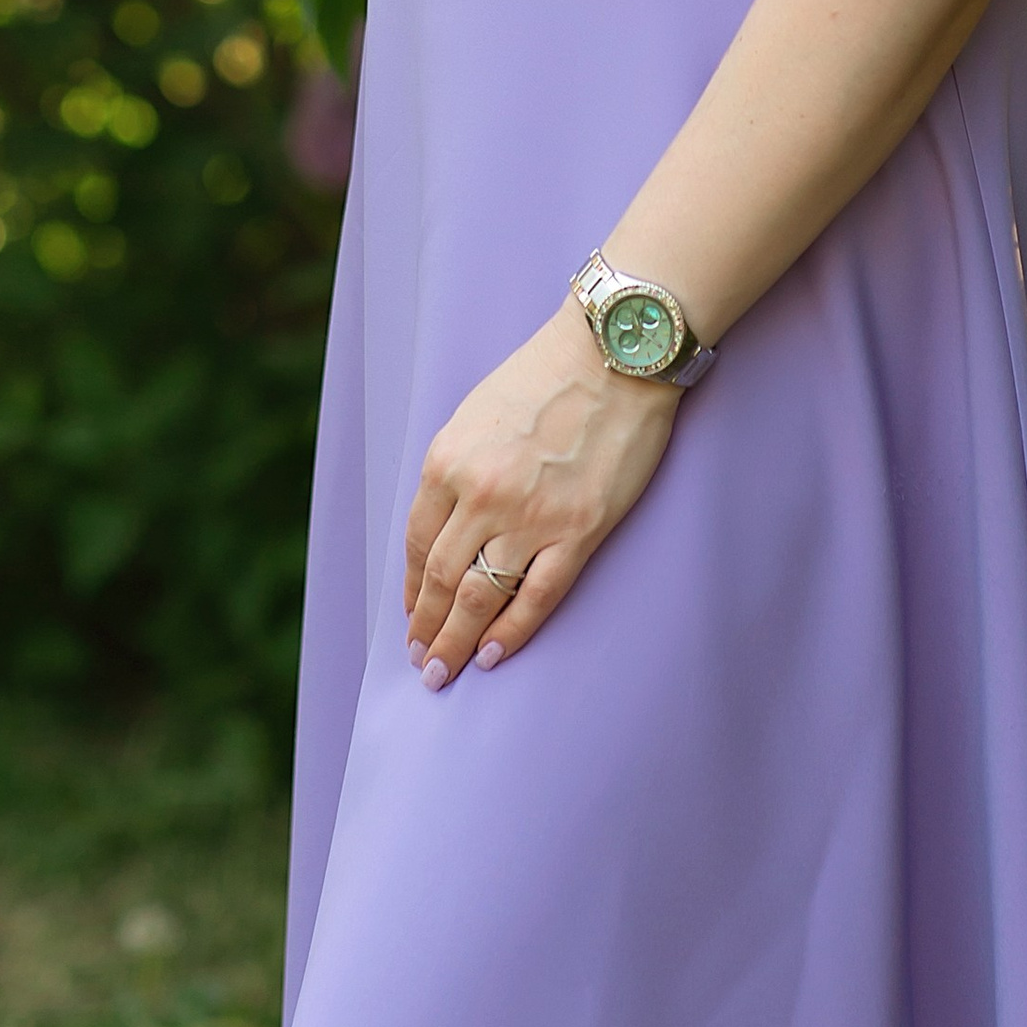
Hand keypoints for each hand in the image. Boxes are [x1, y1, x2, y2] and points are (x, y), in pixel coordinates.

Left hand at [402, 303, 678, 689]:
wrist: (613, 354)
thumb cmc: (545, 375)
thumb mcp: (477, 415)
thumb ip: (458, 468)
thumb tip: (448, 524)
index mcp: (448, 461)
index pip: (418, 542)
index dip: (412, 588)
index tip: (412, 614)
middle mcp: (481, 495)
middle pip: (441, 579)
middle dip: (427, 627)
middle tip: (423, 662)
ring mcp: (529, 517)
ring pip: (480, 597)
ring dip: (457, 641)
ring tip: (446, 672)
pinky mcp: (578, 532)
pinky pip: (536, 596)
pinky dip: (512, 631)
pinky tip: (494, 654)